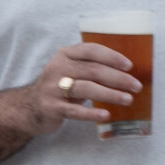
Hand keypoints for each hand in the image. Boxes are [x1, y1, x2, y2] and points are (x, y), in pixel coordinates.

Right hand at [27, 42, 141, 134]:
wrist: (28, 107)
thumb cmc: (58, 87)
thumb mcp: (69, 70)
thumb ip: (90, 67)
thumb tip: (126, 72)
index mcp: (64, 55)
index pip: (90, 50)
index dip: (111, 57)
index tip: (129, 66)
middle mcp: (56, 68)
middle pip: (92, 70)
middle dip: (117, 78)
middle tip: (135, 86)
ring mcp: (52, 88)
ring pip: (86, 89)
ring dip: (110, 94)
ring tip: (128, 99)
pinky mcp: (51, 107)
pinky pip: (75, 111)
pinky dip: (91, 113)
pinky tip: (106, 115)